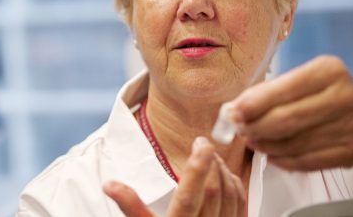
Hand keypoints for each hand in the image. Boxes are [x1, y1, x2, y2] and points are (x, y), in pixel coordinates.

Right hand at [103, 137, 245, 216]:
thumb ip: (131, 208)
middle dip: (211, 163)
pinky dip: (236, 188)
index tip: (201, 145)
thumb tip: (110, 184)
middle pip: (214, 191)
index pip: (191, 194)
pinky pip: (242, 208)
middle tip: (203, 144)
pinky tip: (229, 179)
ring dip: (225, 173)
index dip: (198, 167)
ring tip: (214, 158)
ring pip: (232, 197)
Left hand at [232, 55, 352, 170]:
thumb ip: (269, 92)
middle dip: (255, 127)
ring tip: (253, 141)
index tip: (233, 113)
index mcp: (329, 71)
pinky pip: (307, 162)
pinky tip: (272, 154)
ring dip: (265, 146)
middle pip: (286, 120)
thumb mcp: (303, 79)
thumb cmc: (325, 91)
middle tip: (240, 130)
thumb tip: (234, 110)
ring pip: (294, 144)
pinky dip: (283, 160)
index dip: (253, 104)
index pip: (283, 90)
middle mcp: (345, 97)